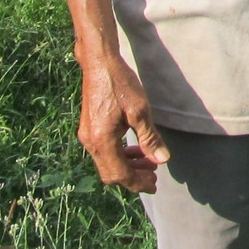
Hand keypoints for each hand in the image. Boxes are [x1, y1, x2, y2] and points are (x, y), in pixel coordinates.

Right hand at [76, 51, 170, 192]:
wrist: (99, 63)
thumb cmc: (120, 84)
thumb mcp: (140, 111)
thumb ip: (150, 138)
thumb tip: (162, 160)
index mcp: (102, 141)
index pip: (120, 174)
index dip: (138, 183)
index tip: (154, 184)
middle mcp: (90, 143)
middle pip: (111, 174)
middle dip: (133, 178)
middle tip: (153, 176)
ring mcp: (87, 136)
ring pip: (107, 164)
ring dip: (127, 166)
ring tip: (148, 161)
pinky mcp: (88, 129)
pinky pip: (103, 152)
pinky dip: (119, 155)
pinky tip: (133, 148)